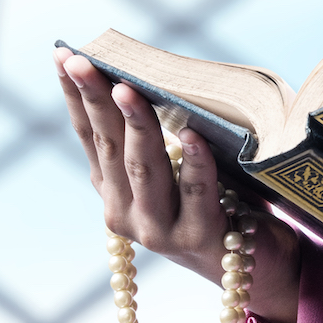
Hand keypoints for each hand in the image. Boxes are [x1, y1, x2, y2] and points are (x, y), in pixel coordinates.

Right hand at [55, 48, 300, 322]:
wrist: (259, 267)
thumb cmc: (222, 203)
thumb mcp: (179, 171)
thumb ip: (163, 138)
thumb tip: (155, 77)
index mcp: (116, 192)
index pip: (91, 137)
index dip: (75, 96)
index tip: (63, 55)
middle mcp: (128, 214)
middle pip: (111, 148)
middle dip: (97, 101)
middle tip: (86, 63)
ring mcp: (160, 231)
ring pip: (145, 170)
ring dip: (137, 126)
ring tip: (129, 89)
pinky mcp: (199, 239)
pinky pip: (196, 194)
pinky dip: (194, 164)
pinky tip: (192, 135)